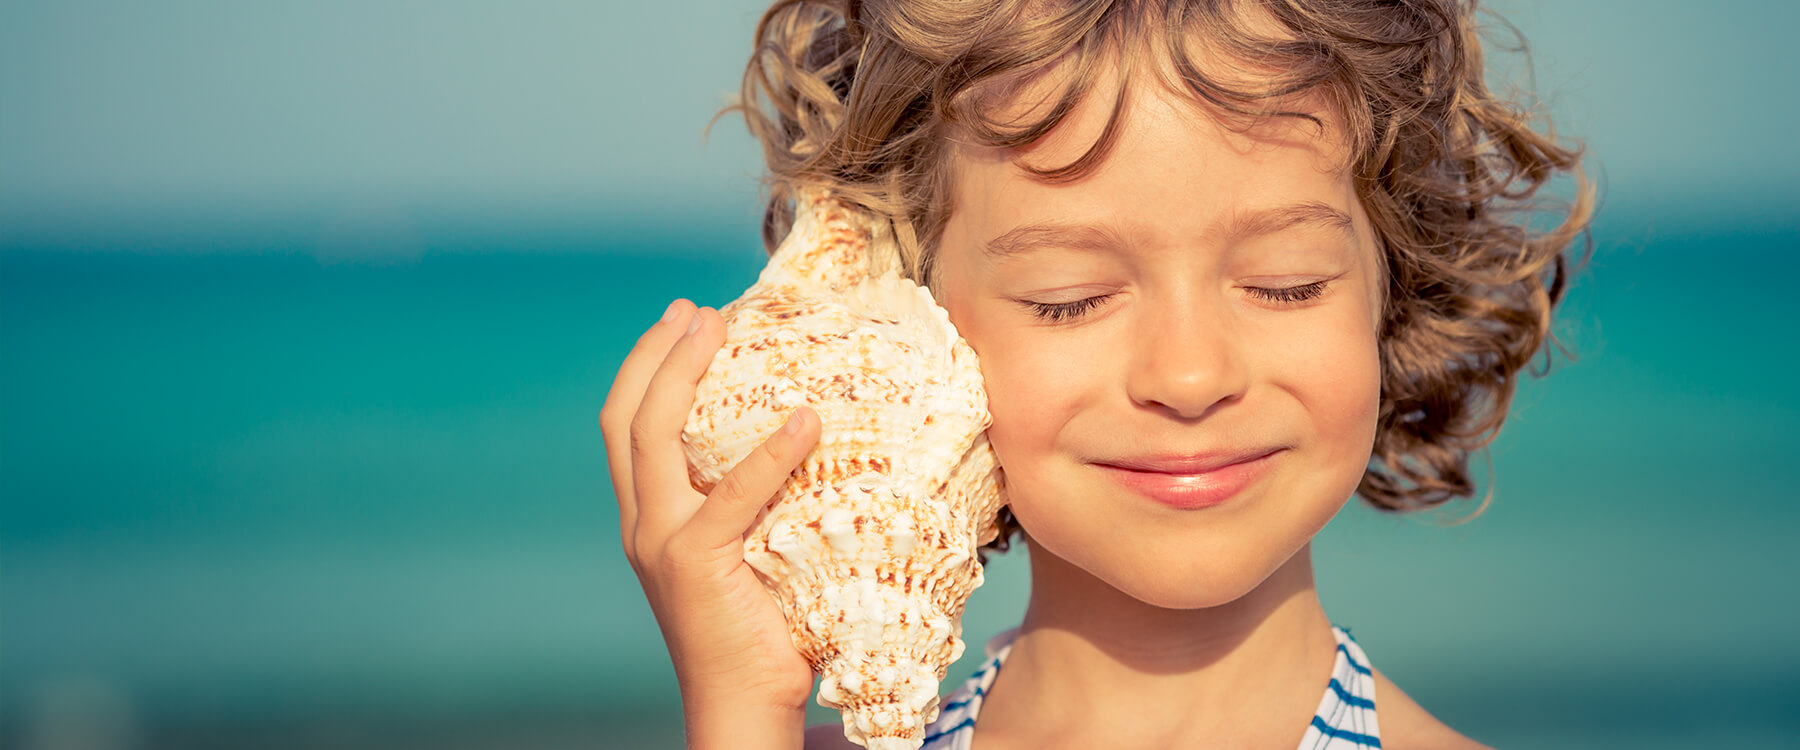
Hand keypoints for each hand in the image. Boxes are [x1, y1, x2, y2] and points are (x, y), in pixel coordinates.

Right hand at [601, 299, 821, 713]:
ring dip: (682, 373)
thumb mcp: (750, 551)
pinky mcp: (696, 562)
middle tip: (694, 311)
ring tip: (717, 328)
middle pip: (626, 418)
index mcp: (648, 519)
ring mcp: (662, 541)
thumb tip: (813, 438)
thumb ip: (756, 502)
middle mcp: (642, 524)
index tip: (682, 322)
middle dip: (654, 354)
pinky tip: (804, 421)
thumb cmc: (764, 629)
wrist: (745, 704)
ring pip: (653, 436)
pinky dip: (769, 452)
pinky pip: (733, 494)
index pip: (627, 427)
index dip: (647, 368)